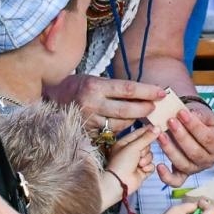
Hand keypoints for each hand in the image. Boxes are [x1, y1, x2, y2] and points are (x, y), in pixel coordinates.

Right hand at [50, 75, 164, 125]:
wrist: (52, 98)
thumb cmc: (78, 86)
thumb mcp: (95, 80)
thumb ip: (115, 88)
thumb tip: (143, 94)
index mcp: (95, 86)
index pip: (128, 90)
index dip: (147, 92)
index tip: (162, 92)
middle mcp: (91, 104)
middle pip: (126, 110)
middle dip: (144, 109)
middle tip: (155, 107)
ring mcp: (88, 120)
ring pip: (119, 124)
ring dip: (135, 120)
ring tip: (143, 114)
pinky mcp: (87, 132)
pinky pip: (109, 132)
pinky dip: (121, 128)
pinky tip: (127, 123)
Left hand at [106, 125, 158, 191]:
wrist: (119, 183)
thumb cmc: (121, 163)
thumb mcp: (133, 147)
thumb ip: (146, 137)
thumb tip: (157, 128)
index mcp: (125, 143)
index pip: (138, 133)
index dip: (147, 130)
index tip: (157, 127)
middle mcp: (131, 152)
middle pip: (147, 145)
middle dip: (145, 150)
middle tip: (140, 154)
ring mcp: (137, 162)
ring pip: (150, 155)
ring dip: (146, 159)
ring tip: (139, 164)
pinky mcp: (142, 171)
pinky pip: (151, 165)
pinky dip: (148, 167)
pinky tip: (142, 170)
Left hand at [156, 101, 213, 179]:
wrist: (200, 131)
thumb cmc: (204, 122)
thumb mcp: (207, 115)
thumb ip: (200, 114)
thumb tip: (189, 114)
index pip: (207, 138)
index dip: (194, 126)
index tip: (182, 113)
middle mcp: (210, 161)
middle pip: (195, 152)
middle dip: (181, 136)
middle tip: (170, 121)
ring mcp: (196, 169)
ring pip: (183, 164)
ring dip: (170, 150)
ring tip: (160, 135)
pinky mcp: (184, 174)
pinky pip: (176, 181)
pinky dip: (166, 177)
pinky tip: (159, 166)